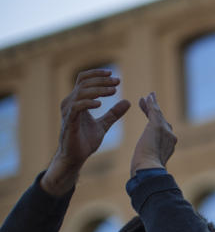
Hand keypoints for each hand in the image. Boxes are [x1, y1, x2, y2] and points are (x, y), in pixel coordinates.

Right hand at [41, 70, 130, 195]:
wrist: (75, 157)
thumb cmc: (85, 141)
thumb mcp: (104, 124)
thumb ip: (114, 113)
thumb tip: (128, 102)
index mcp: (77, 101)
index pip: (84, 79)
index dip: (97, 74)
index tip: (114, 76)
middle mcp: (70, 103)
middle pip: (84, 82)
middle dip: (102, 80)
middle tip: (117, 82)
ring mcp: (68, 111)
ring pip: (81, 92)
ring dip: (98, 90)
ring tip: (113, 91)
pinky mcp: (69, 121)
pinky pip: (77, 107)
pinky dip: (89, 102)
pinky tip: (101, 104)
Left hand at [130, 92, 176, 176]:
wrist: (148, 170)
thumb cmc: (145, 172)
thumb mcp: (149, 165)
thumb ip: (149, 161)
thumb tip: (141, 169)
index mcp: (169, 146)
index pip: (163, 130)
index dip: (156, 122)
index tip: (150, 118)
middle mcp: (171, 136)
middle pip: (162, 120)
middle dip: (154, 111)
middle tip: (146, 102)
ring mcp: (165, 130)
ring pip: (158, 114)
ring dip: (153, 105)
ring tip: (148, 96)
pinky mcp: (157, 126)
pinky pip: (153, 111)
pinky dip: (151, 103)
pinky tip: (148, 97)